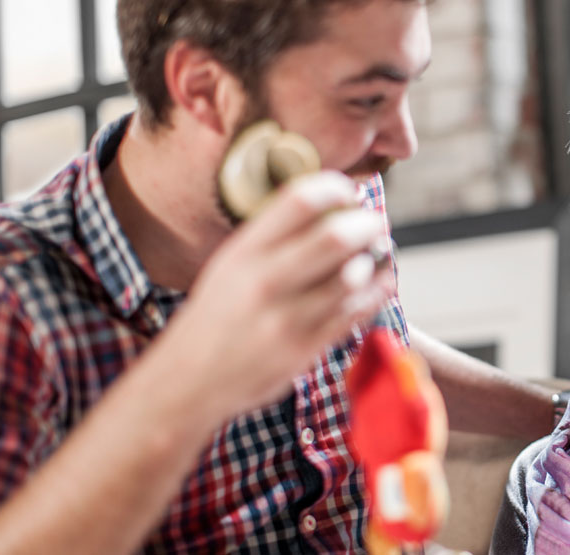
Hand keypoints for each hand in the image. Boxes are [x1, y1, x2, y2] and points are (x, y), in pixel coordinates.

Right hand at [154, 172, 393, 423]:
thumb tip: (330, 202)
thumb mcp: (231, 265)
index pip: (299, 201)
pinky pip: (354, 313)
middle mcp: (264, 282)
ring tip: (381, 250)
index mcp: (243, 252)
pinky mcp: (304, 349)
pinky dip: (376, 292)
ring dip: (376, 259)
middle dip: (366, 223)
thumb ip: (273, 237)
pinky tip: (381, 282)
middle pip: (334, 237)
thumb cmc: (218, 315)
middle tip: (375, 222)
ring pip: (352, 277)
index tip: (350, 193)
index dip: (334, 189)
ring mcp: (286, 318)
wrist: (188, 381)